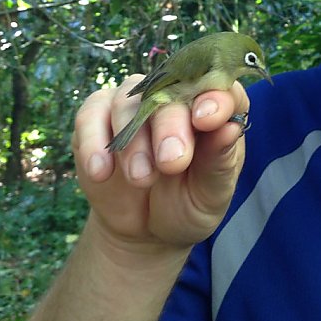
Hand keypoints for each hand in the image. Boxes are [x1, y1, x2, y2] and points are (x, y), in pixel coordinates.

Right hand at [72, 75, 247, 254]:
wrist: (145, 230)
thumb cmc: (188, 202)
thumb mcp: (211, 192)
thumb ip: (220, 160)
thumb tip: (230, 127)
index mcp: (211, 110)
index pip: (219, 89)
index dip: (214, 99)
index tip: (207, 119)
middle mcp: (172, 97)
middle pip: (170, 92)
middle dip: (171, 126)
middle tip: (171, 162)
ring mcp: (132, 105)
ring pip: (128, 103)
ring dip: (134, 141)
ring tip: (141, 178)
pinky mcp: (96, 120)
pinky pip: (89, 117)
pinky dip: (94, 143)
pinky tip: (101, 172)